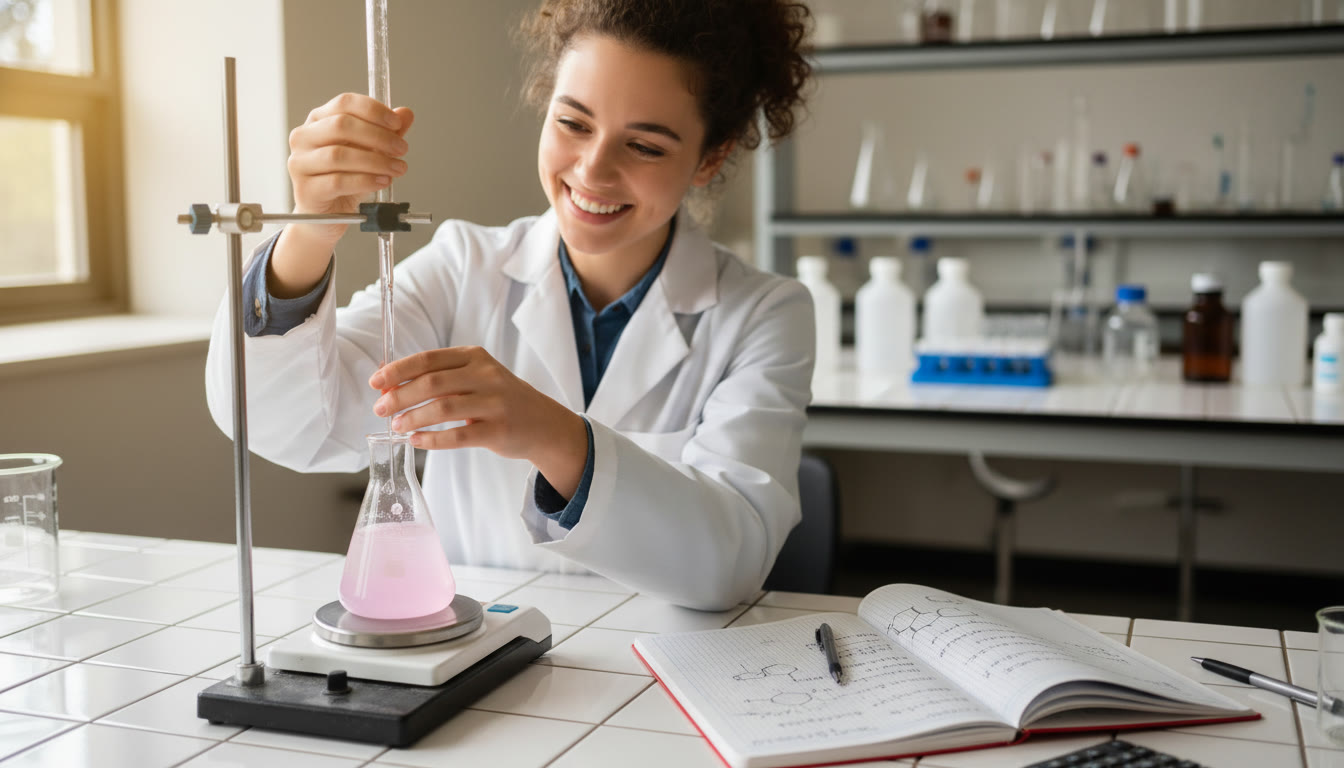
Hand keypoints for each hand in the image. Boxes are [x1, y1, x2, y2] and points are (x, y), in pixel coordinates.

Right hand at [286, 93, 414, 243]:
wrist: (326, 216)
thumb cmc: (345, 181)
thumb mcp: (370, 153)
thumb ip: (386, 132)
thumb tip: (406, 114)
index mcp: (318, 121)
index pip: (344, 103)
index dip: (373, 110)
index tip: (397, 123)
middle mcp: (304, 138)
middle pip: (341, 126)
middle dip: (378, 136)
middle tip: (402, 149)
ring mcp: (300, 163)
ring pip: (339, 155)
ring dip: (376, 161)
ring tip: (397, 168)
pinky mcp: (306, 189)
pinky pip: (338, 181)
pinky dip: (365, 181)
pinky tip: (382, 181)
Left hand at [369, 347, 589, 496]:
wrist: (544, 423)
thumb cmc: (500, 399)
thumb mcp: (475, 378)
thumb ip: (439, 378)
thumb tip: (390, 383)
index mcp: (475, 357)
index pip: (428, 359)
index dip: (398, 370)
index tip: (377, 382)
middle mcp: (486, 376)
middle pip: (432, 382)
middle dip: (400, 396)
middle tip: (380, 409)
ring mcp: (494, 403)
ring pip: (443, 408)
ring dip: (413, 418)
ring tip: (396, 426)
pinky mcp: (499, 430)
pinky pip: (458, 436)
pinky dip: (432, 440)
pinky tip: (416, 441)